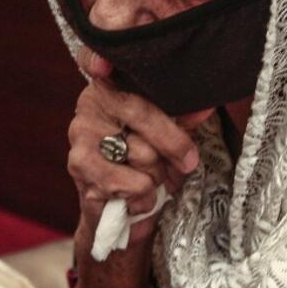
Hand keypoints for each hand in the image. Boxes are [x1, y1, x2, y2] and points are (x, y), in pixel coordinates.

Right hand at [64, 47, 210, 287]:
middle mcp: (90, 104)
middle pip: (134, 103)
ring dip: (156, 166)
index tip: (129, 58)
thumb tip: (207, 90)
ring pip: (129, 142)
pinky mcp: (79, 171)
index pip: (123, 66)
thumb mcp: (175, 143)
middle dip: (169, 134)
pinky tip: (145, 198)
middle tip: (188, 162)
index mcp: (114, 88)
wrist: (126, 229)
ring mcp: (79, 136)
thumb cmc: (157, 175)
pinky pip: (115, 175)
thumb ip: (183, 116)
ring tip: (164, 182)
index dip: (128, 59)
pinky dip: (138, 189)